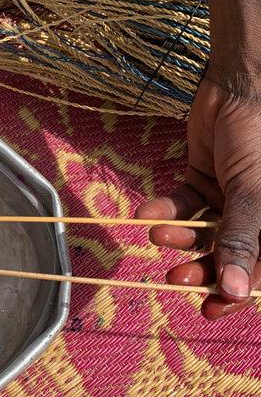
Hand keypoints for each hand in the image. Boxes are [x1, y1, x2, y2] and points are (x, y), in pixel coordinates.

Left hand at [136, 72, 260, 320]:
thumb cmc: (257, 139)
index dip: (235, 293)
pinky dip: (164, 210)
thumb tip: (236, 292)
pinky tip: (147, 212)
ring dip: (178, 238)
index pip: (258, 271)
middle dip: (201, 268)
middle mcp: (254, 216)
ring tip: (159, 234)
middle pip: (227, 257)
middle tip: (175, 277)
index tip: (208, 308)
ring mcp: (228, 200)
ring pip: (201, 234)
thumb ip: (241, 242)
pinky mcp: (202, 181)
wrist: (237, 88)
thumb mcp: (253, 194)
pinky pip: (182, 205)